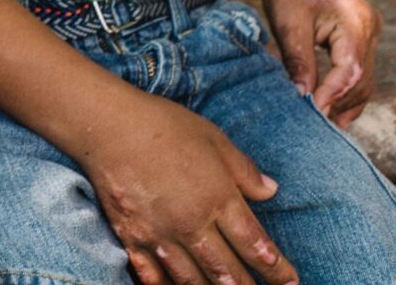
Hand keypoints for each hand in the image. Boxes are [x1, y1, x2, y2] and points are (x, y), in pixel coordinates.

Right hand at [77, 91, 296, 284]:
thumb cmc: (162, 125)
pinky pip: (153, 276)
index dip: (276, 269)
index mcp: (218, 198)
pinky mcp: (132, 238)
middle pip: (228, 271)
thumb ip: (244, 170)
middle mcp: (192, 224)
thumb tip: (271, 191)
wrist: (106, 125)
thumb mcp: (213, 139)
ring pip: (194, 280)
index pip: (256, 245)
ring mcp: (160, 235)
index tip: (290, 280)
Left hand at [263, 0, 381, 127]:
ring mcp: (370, 32)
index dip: (331, 94)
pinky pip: (360, 68)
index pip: (349, 70)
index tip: (312, 112)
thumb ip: (298, 60)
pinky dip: (348, 88)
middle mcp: (370, 28)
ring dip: (347, 101)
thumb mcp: (288, 23)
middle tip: (320, 127)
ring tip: (328, 125)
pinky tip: (333, 107)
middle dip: (341, 104)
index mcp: (356, 21)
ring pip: (365, 78)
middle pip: (363, 78)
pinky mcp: (362, 36)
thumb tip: (302, 97)